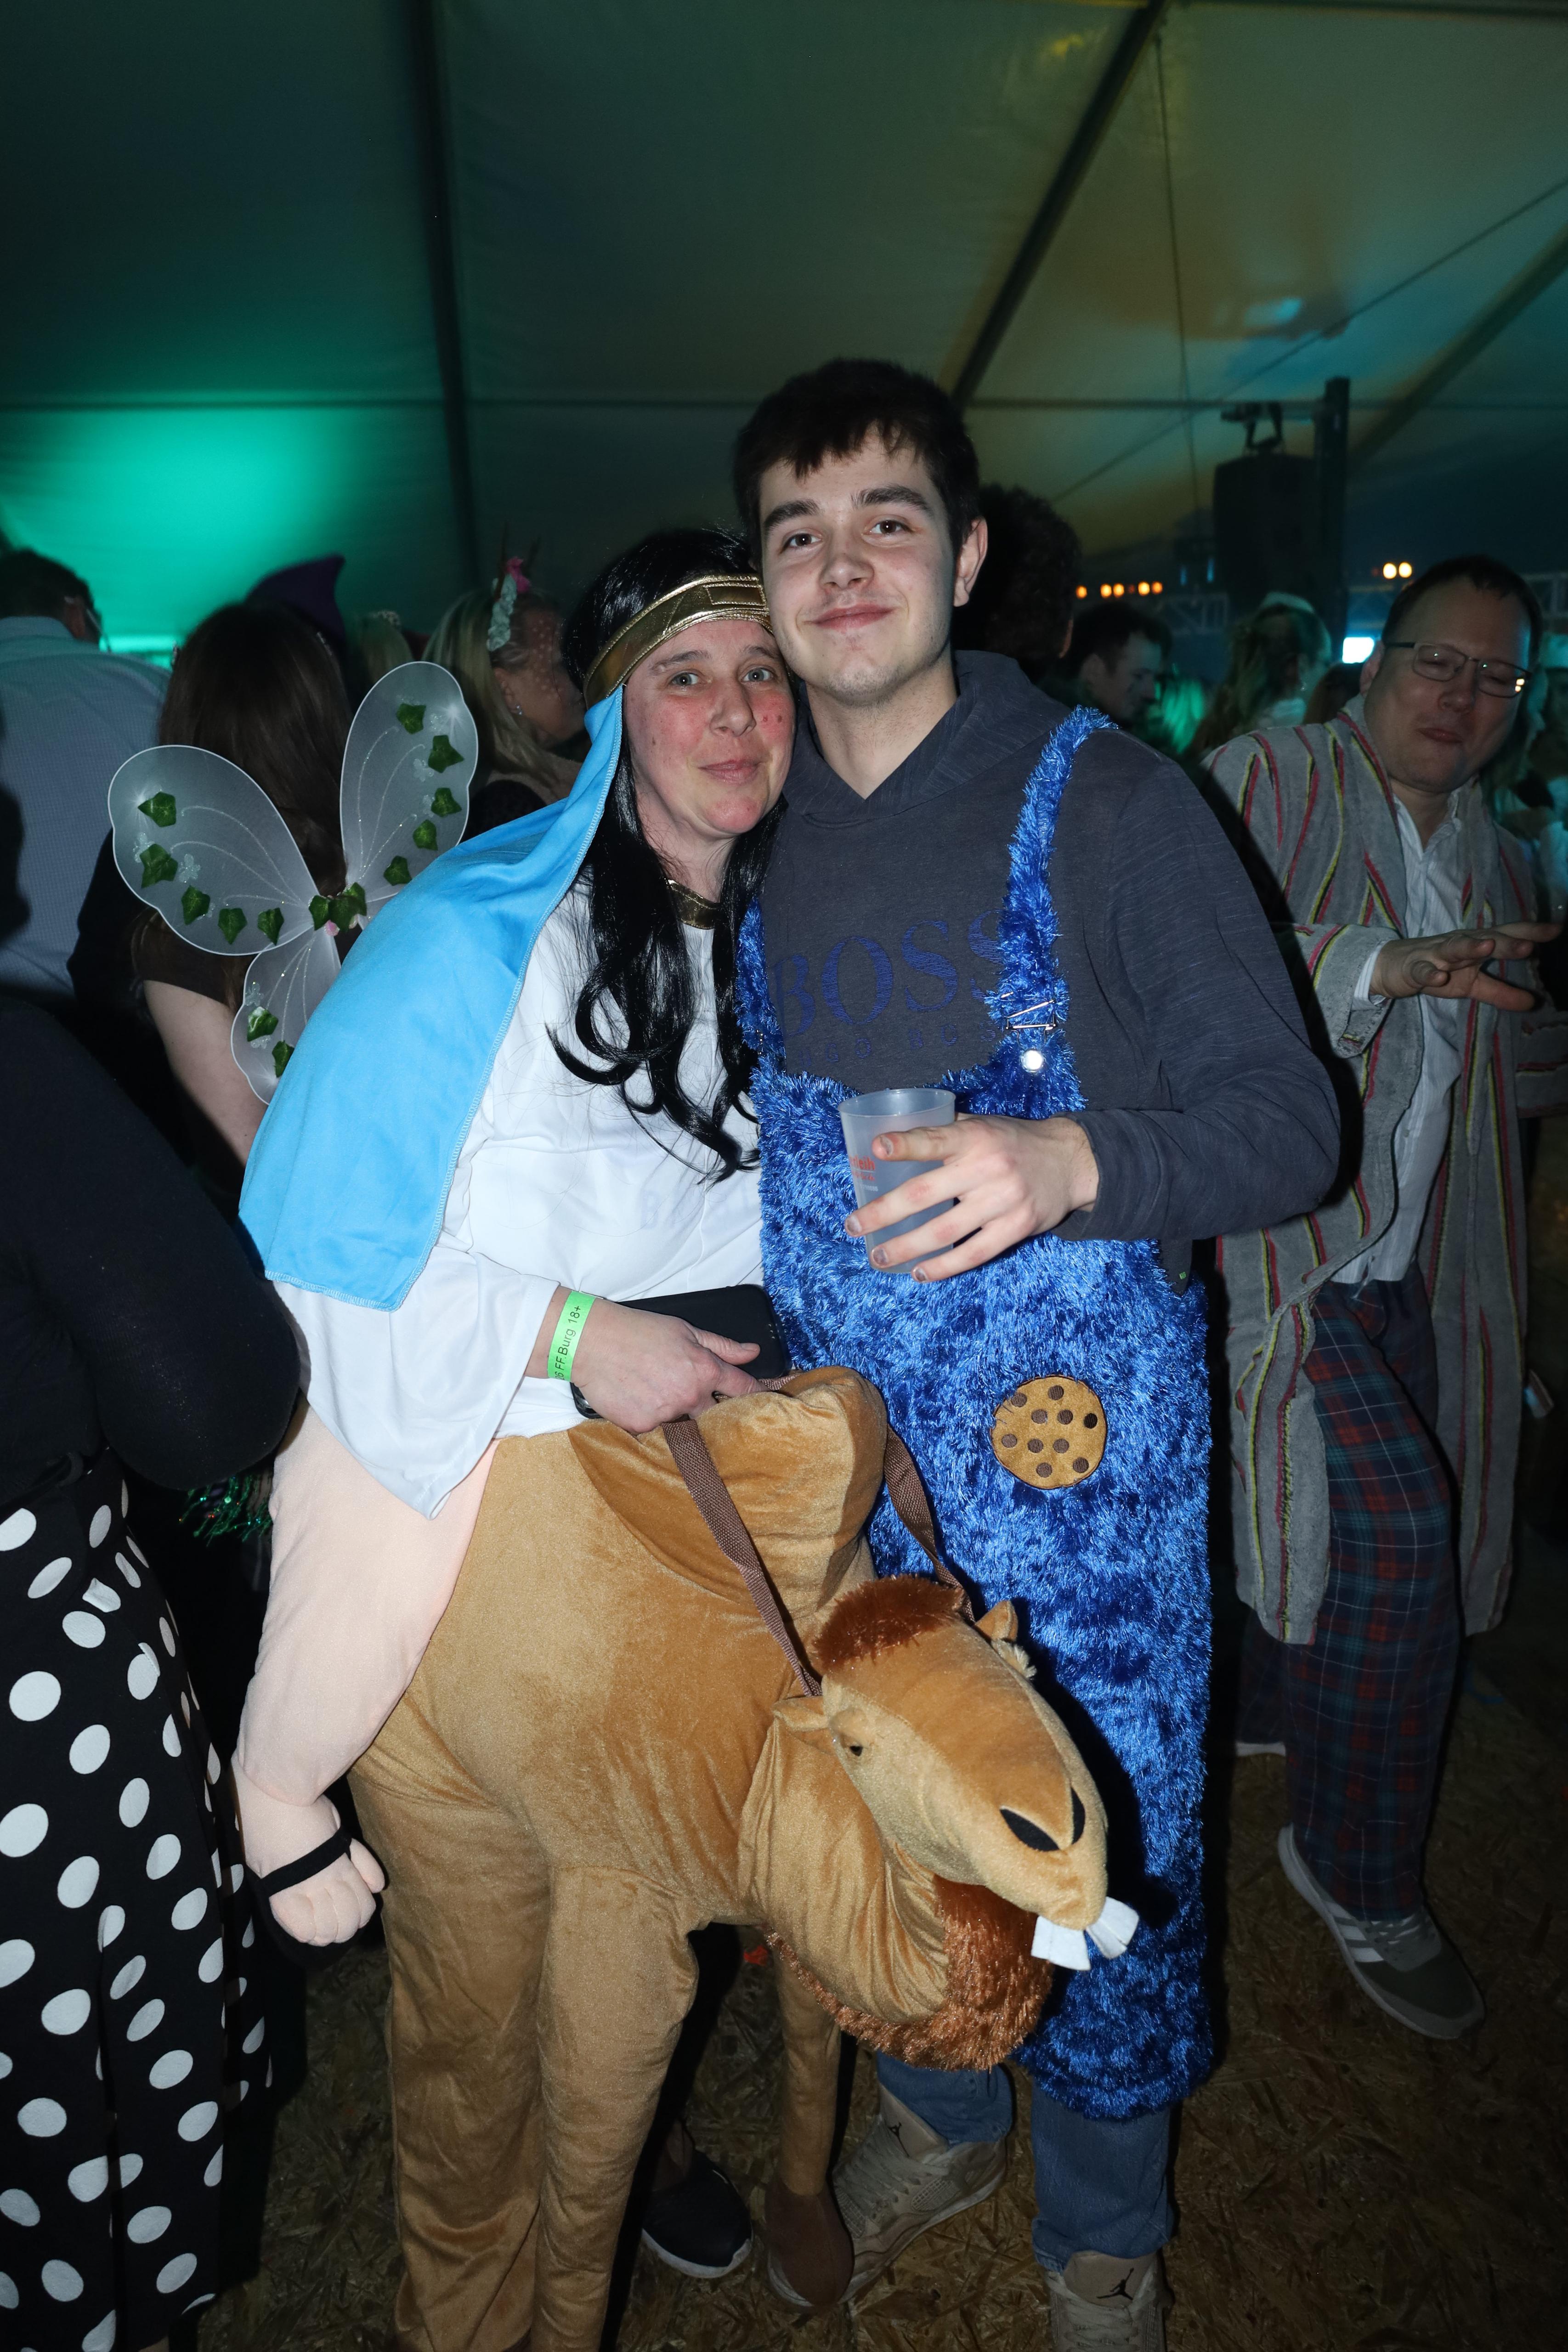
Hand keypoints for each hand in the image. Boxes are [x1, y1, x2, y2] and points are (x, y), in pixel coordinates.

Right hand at [528, 1292, 758, 1430]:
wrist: (590, 1341)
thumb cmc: (638, 1331)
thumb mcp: (686, 1330)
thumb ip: (722, 1346)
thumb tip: (752, 1351)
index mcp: (704, 1370)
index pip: (743, 1389)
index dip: (761, 1392)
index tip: (774, 1396)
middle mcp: (689, 1396)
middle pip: (717, 1415)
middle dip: (714, 1410)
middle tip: (697, 1399)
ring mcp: (665, 1414)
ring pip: (685, 1425)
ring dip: (681, 1415)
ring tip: (660, 1396)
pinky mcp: (642, 1426)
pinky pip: (656, 1431)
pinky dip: (652, 1419)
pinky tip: (640, 1401)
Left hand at [844, 1113, 1098, 1280]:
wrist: (1070, 1162)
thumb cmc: (1014, 1142)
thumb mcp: (983, 1125)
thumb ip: (946, 1132)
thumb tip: (894, 1141)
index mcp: (975, 1137)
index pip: (934, 1139)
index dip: (905, 1144)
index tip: (877, 1150)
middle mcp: (987, 1168)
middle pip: (926, 1194)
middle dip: (884, 1213)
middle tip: (855, 1227)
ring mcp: (1003, 1201)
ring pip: (945, 1231)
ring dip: (907, 1247)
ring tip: (879, 1257)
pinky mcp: (1017, 1228)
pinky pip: (974, 1254)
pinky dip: (944, 1266)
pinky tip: (920, 1272)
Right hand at [1370, 923, 1557, 1012]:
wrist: (1391, 966)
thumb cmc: (1436, 969)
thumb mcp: (1471, 985)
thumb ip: (1501, 992)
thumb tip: (1532, 1003)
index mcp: (1476, 945)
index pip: (1506, 935)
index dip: (1530, 931)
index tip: (1556, 930)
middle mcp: (1459, 944)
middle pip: (1485, 939)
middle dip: (1506, 942)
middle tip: (1529, 945)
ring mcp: (1436, 954)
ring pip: (1454, 948)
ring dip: (1469, 947)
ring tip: (1487, 947)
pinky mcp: (1414, 967)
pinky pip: (1423, 971)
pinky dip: (1430, 973)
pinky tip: (1439, 977)